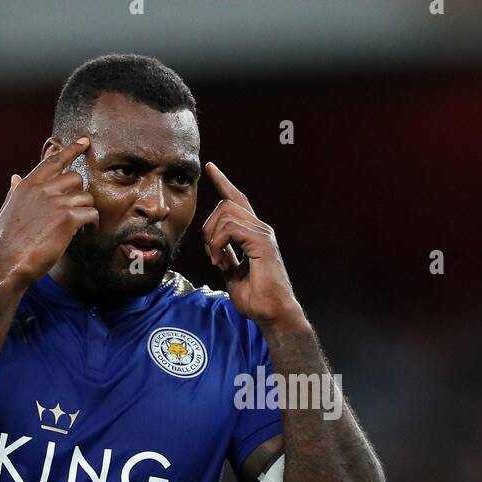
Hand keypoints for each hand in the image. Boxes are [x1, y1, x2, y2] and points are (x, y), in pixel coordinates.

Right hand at [0, 138, 97, 283]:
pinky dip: (92, 225)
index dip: (71, 150)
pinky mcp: (68, 219)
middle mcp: (43, 189)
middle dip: (79, 194)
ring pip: (86, 197)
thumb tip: (14, 178)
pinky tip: (84, 234)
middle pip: (76, 178)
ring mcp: (57, 203)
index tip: (84, 141)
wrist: (9, 262)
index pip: (53, 161)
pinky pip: (91, 214)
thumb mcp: (5, 211)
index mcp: (28, 185)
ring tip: (81, 227)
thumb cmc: (5, 241)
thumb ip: (13, 193)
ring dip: (86, 212)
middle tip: (75, 211)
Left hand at [201, 162, 303, 328]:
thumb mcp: (233, 274)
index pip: (237, 200)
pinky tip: (220, 260)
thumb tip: (216, 249)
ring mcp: (263, 233)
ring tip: (216, 260)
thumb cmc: (257, 300)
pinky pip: (230, 228)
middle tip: (211, 255)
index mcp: (255, 234)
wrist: (273, 314)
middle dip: (208, 227)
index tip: (211, 168)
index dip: (223, 182)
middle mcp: (261, 229)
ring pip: (226, 213)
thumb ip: (226, 257)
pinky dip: (217, 243)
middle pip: (226, 204)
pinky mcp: (262, 242)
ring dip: (211, 237)